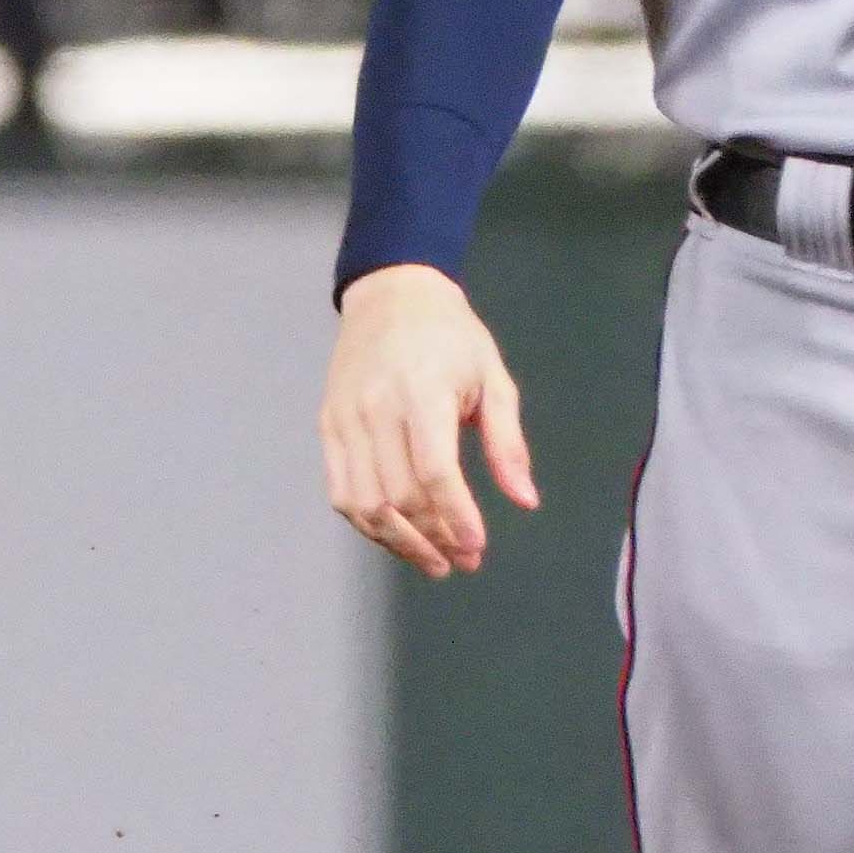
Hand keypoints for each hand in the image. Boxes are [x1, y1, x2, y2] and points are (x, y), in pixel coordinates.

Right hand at [319, 263, 540, 577]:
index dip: (456, 517)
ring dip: (398, 542)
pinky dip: (365, 524)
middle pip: (399, 495)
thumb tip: (525, 500)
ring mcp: (345, 417)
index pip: (434, 471)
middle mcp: (376, 407)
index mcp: (421, 391)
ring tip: (432, 560)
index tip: (477, 547)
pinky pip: (339, 490)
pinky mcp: (329, 424)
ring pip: (363, 502)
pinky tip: (396, 535)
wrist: (391, 293)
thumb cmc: (450, 335)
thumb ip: (507, 441)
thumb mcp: (493, 377)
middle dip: (434, 538)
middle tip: (463, 559)